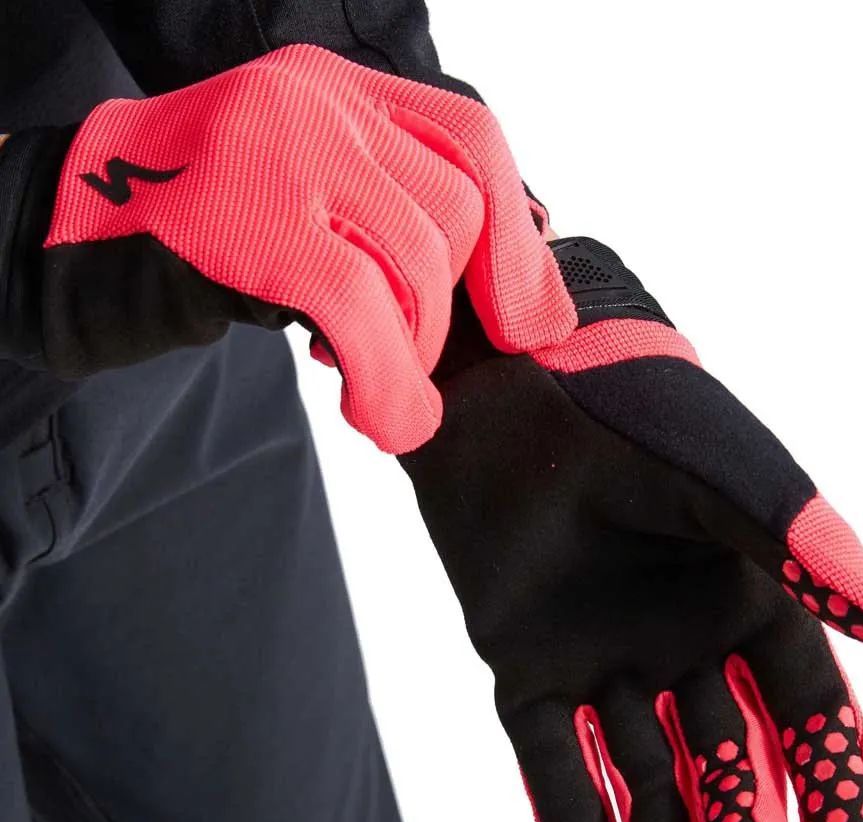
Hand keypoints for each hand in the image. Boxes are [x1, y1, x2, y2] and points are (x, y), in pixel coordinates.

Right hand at [3, 46, 573, 451]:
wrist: (61, 245)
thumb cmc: (202, 240)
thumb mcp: (308, 205)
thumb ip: (393, 220)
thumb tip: (514, 280)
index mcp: (342, 90)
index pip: (474, 140)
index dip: (517, 241)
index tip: (530, 320)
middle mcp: (318, 100)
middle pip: (457, 206)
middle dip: (458, 310)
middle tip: (420, 362)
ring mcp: (279, 148)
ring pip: (417, 261)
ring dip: (414, 353)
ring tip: (377, 388)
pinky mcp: (248, 218)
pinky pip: (361, 309)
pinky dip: (389, 383)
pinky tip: (381, 420)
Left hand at [401, 238, 862, 821]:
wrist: (504, 393)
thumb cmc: (623, 417)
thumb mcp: (721, 483)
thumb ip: (804, 551)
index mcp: (744, 596)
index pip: (805, 714)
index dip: (834, 796)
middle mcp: (678, 636)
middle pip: (723, 759)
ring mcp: (600, 656)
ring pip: (640, 774)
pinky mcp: (524, 665)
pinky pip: (551, 761)